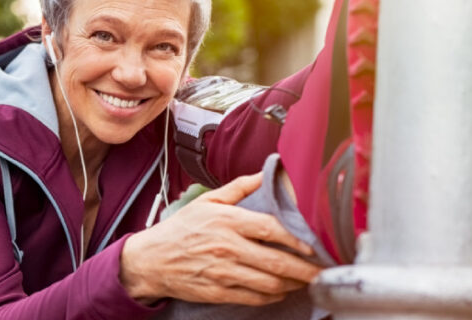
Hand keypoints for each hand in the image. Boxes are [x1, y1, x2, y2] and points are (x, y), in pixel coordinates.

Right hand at [119, 173, 322, 305]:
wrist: (149, 260)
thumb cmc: (179, 230)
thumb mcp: (206, 201)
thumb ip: (239, 188)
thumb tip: (266, 173)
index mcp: (226, 221)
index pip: (271, 229)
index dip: (298, 239)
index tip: (314, 246)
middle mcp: (226, 247)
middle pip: (277, 261)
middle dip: (306, 269)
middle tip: (322, 271)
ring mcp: (222, 272)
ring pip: (270, 283)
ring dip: (293, 284)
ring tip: (304, 280)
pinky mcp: (218, 292)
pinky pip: (255, 298)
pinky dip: (273, 296)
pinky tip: (280, 290)